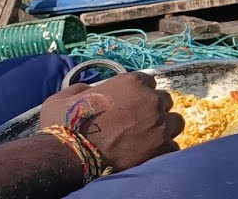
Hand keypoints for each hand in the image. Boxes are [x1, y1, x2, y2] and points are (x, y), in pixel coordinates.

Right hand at [39, 72, 182, 171]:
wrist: (70, 155)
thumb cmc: (64, 124)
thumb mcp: (63, 97)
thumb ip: (81, 89)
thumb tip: (87, 89)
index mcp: (131, 83)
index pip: (147, 82)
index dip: (139, 93)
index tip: (130, 104)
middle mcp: (151, 100)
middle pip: (163, 100)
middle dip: (153, 110)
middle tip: (138, 123)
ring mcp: (159, 124)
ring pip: (174, 122)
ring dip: (163, 128)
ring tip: (148, 139)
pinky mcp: (162, 147)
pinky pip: (172, 146)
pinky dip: (162, 150)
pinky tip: (148, 154)